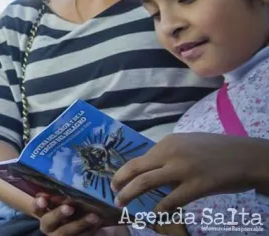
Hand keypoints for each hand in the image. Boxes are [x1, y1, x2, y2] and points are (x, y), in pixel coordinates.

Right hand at [32, 194, 102, 235]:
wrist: (73, 225)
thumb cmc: (67, 206)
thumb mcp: (61, 201)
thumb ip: (60, 194)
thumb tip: (66, 176)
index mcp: (43, 213)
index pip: (36, 208)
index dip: (38, 204)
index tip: (43, 200)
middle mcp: (48, 226)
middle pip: (48, 221)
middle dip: (59, 214)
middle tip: (70, 208)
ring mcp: (59, 234)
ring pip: (65, 232)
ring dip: (80, 224)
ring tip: (94, 217)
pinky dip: (89, 230)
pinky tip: (98, 223)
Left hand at [111, 133, 264, 212]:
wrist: (245, 155)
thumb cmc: (216, 150)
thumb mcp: (187, 144)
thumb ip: (168, 155)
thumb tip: (153, 169)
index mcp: (168, 142)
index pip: (139, 159)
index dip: (125, 171)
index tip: (117, 180)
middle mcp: (170, 153)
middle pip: (136, 169)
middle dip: (120, 181)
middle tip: (112, 192)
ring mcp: (183, 169)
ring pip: (147, 183)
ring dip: (130, 194)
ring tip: (121, 203)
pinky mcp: (197, 185)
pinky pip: (172, 200)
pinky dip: (160, 208)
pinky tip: (155, 214)